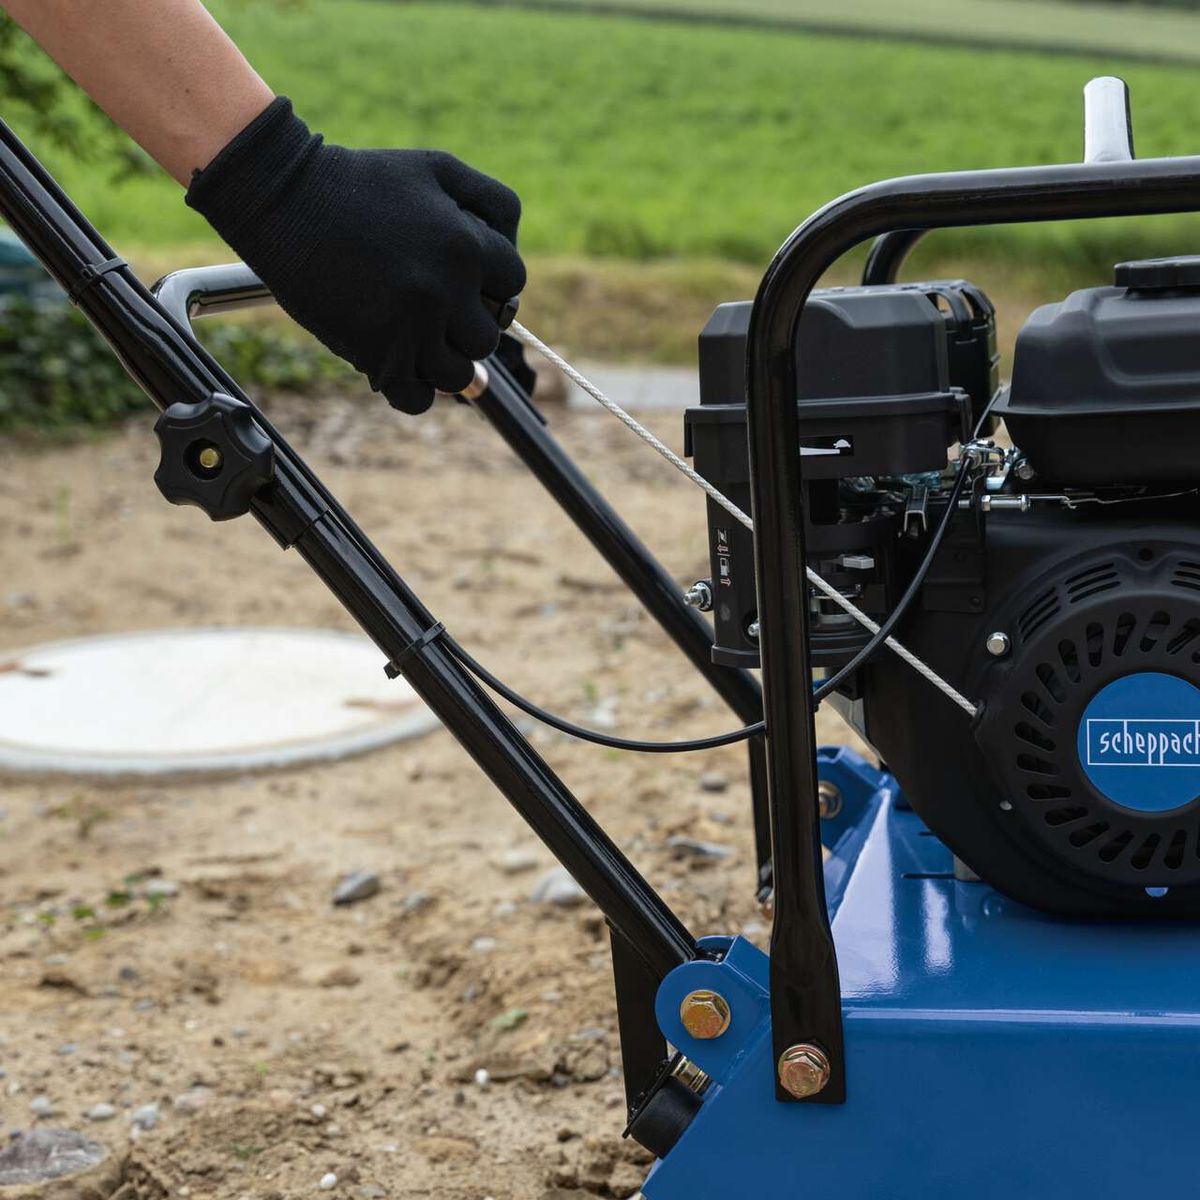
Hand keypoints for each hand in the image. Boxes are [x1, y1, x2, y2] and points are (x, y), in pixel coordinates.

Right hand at [186, 97, 525, 412]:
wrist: (285, 199)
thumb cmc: (362, 181)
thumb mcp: (438, 169)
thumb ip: (492, 202)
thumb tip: (513, 252)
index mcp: (467, 246)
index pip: (512, 285)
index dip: (489, 283)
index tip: (462, 279)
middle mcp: (446, 292)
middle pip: (487, 337)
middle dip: (466, 325)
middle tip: (434, 311)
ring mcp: (412, 329)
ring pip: (459, 375)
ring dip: (443, 361)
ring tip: (417, 338)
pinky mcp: (377, 355)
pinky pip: (418, 399)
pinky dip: (414, 390)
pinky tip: (399, 365)